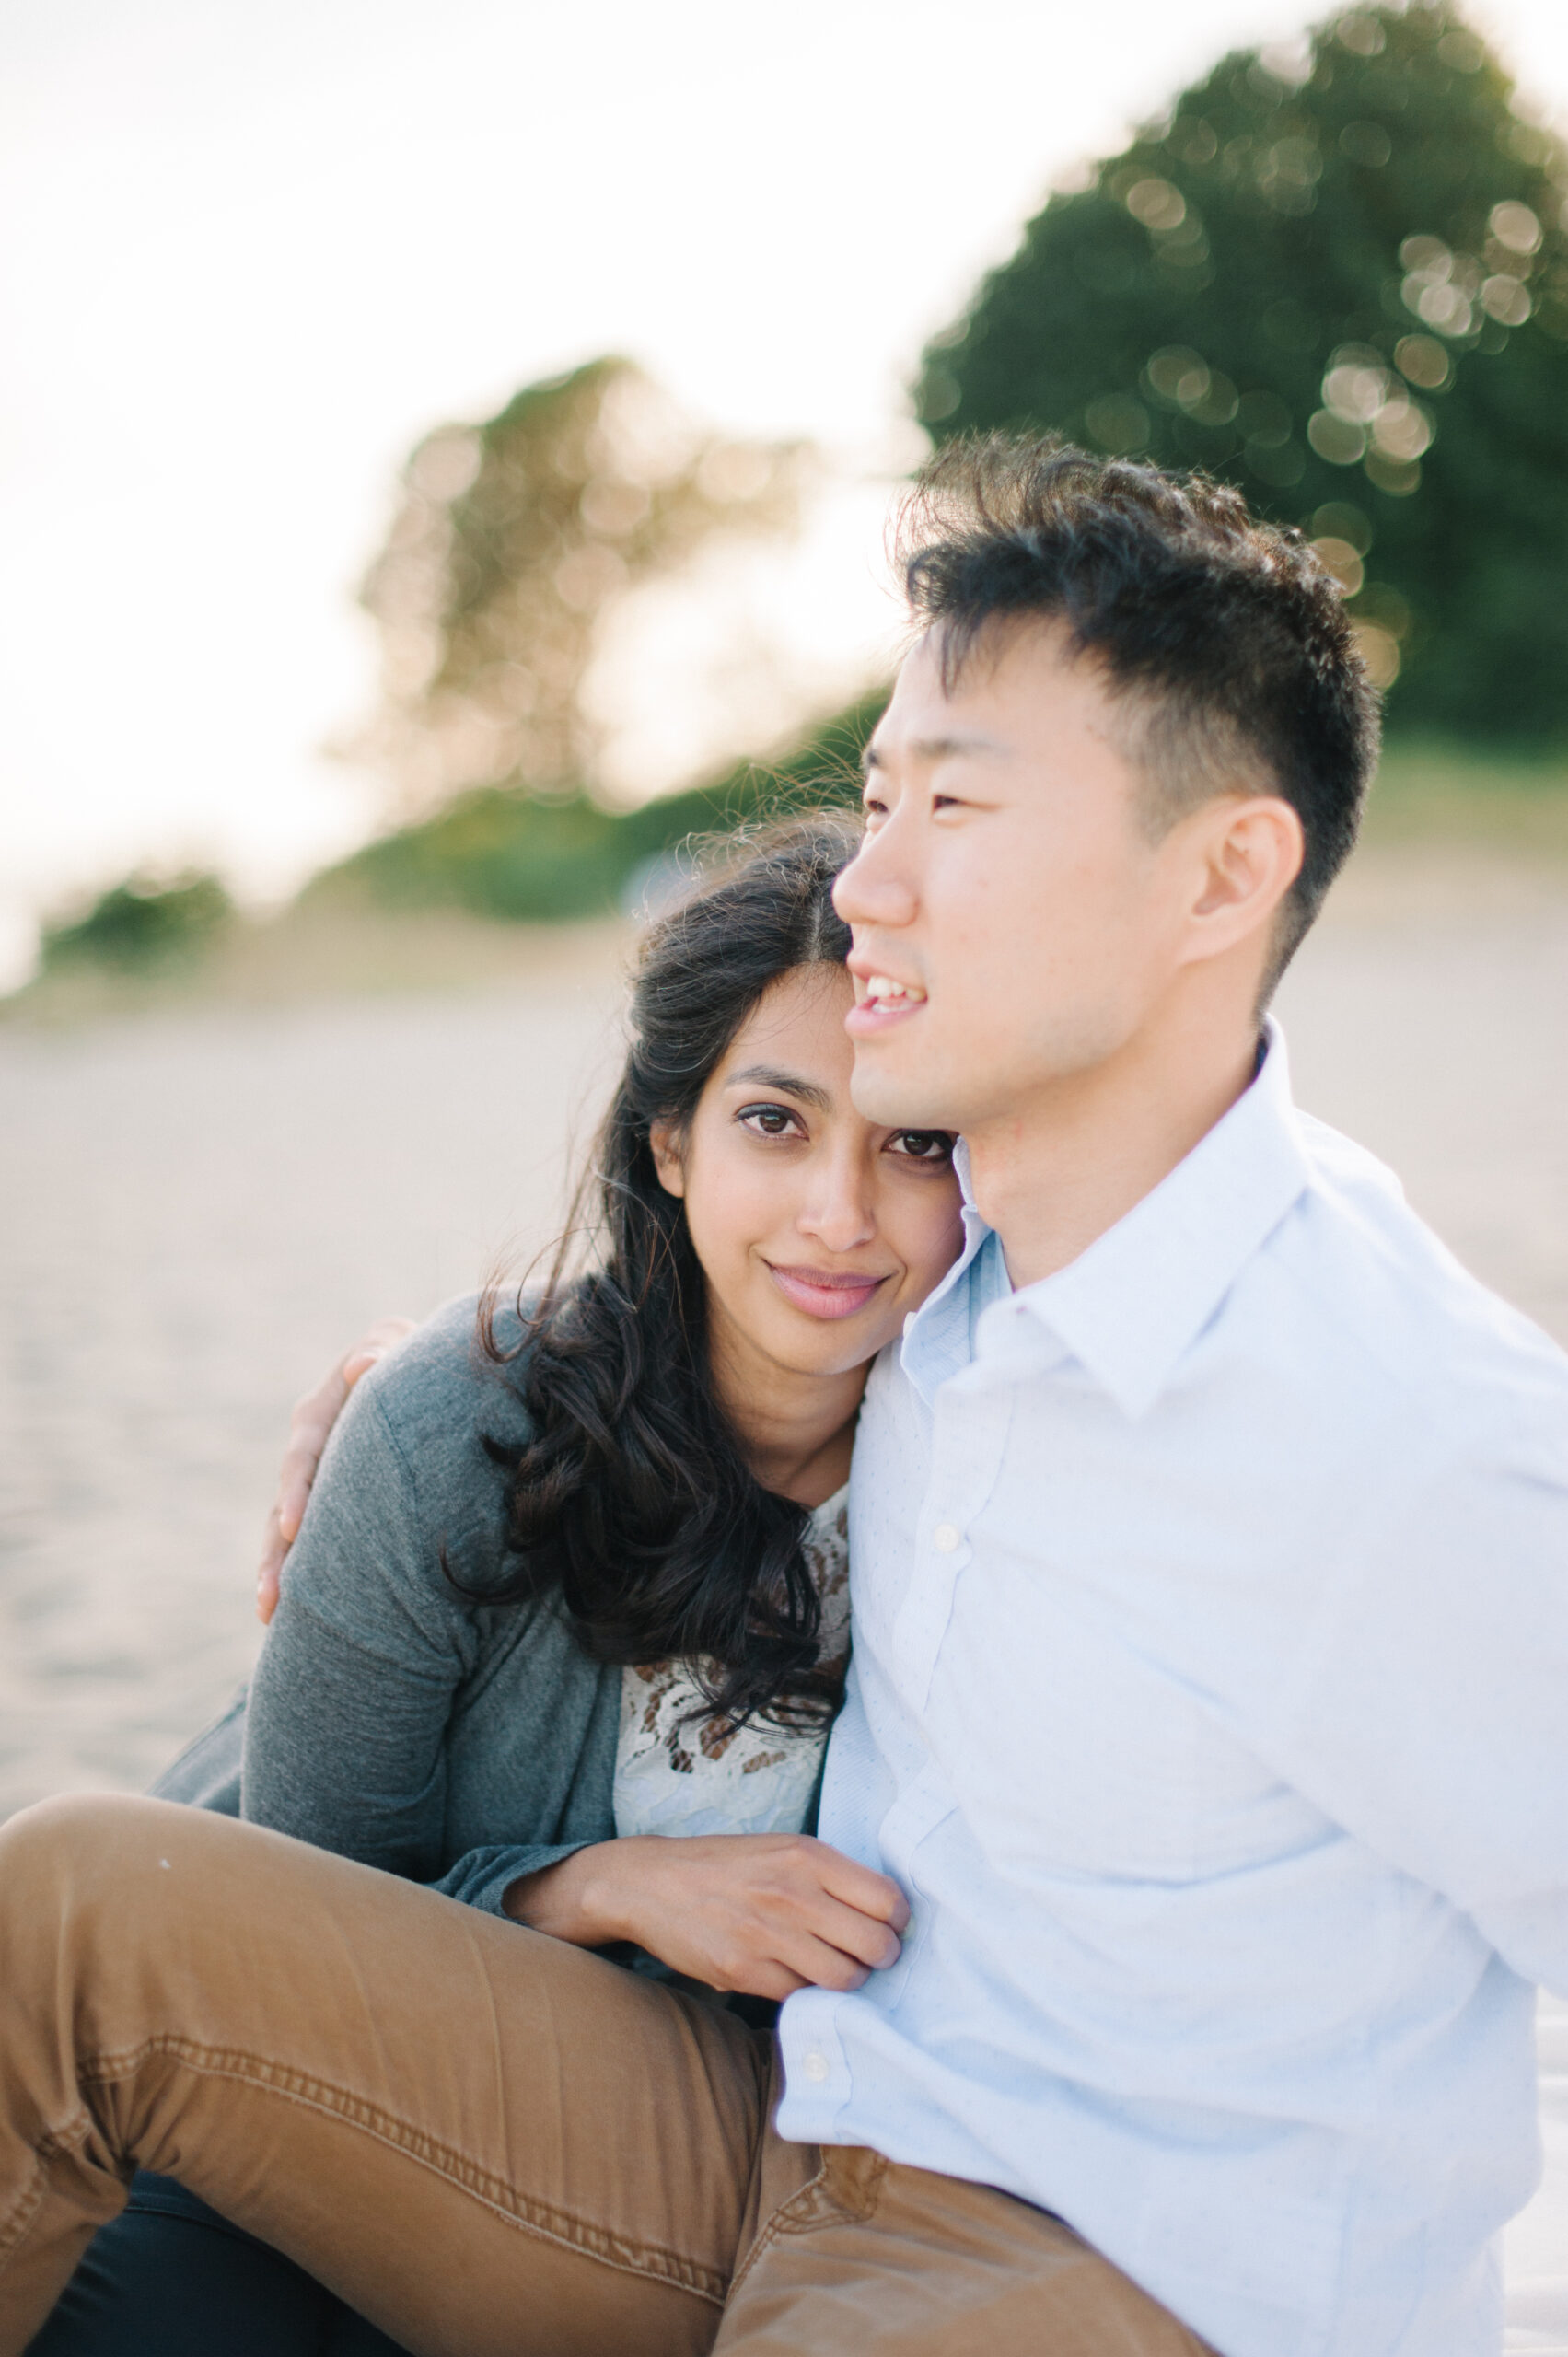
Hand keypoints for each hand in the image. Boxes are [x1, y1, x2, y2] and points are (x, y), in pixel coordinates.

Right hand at [256, 1317, 416, 1623]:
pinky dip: (300, 1571)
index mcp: (318, 1414)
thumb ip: (381, 1350)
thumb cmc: (408, 1355)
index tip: (292, 1527)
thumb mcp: (395, 1343)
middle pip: (284, 1505)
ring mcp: (314, 1481)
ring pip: (285, 1531)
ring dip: (277, 1571)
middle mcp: (308, 1452)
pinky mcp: (327, 1503)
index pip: (302, 1456)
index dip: (296, 1491)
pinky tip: (290, 1615)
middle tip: (273, 1596)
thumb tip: (363, 1365)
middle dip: (276, 1552)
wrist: (413, 1370)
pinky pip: (308, 1539)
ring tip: (269, 1615)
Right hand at [504, 1833, 910, 2000]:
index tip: (887, 1926)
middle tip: (868, 1956)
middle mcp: (793, 1893)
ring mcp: (768, 1935)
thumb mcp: (781, 1849)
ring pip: (844, 1980)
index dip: (896, 1921)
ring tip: (834, 1970)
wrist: (651, 1883)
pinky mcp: (744, 1971)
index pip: (888, 1901)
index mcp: (808, 1856)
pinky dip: (807, 1993)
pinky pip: (801, 1996)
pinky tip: (796, 1976)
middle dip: (880, 1958)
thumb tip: (886, 1913)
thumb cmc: (725, 1865)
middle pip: (875, 1946)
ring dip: (847, 1982)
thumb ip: (830, 1876)